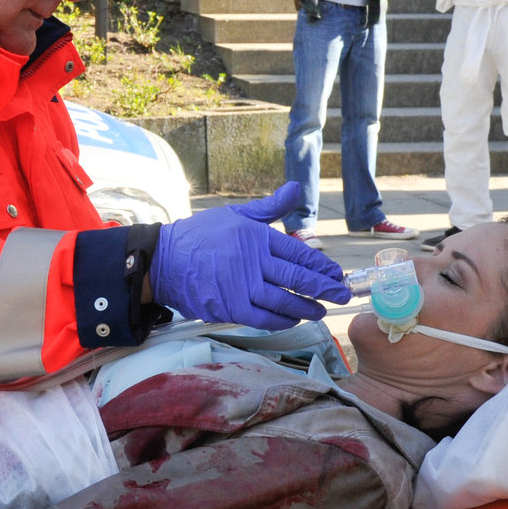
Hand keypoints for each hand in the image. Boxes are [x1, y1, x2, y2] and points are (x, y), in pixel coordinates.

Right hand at [150, 182, 350, 328]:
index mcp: (256, 237)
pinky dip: (282, 320)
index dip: (321, 266)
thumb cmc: (202, 235)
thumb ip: (270, 207)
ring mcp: (240, 286)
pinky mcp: (229, 306)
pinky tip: (294, 320)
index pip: (298, 253)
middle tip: (342, 294)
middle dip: (324, 288)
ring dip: (307, 307)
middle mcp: (252, 261)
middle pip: (297, 278)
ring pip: (284, 301)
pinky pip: (263, 318)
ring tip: (322, 311)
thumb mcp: (236, 214)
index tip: (336, 273)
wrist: (164, 260)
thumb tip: (297, 189)